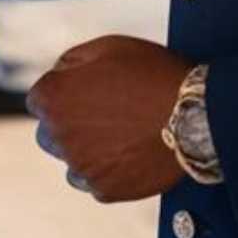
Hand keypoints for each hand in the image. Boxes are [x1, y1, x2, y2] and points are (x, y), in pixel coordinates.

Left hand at [25, 35, 191, 201]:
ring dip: (86, 150)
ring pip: (71, 160)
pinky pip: (94, 183)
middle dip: (69, 124)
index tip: (84, 95)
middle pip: (50, 133)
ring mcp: (81, 166)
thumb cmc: (153, 75)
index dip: (64, 94)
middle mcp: (58, 135)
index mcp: (53, 97)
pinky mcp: (105, 190)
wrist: (197, 115)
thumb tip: (58, 74)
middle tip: (104, 116)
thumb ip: (70, 61)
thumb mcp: (107, 47)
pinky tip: (128, 155)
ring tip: (120, 136)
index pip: (39, 100)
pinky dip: (106, 172)